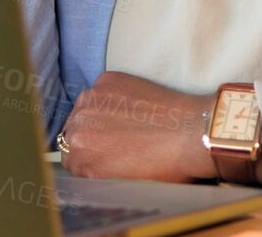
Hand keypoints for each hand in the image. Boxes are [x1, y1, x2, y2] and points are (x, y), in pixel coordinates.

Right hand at [59, 71, 216, 183]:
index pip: (70, 158)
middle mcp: (78, 124)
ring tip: (128, 123)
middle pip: (74, 131)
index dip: (90, 158)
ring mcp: (92, 98)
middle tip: (118, 141)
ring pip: (85, 109)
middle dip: (91, 137)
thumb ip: (94, 172)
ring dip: (98, 116)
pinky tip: (134, 108)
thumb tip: (88, 164)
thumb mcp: (119, 182)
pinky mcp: (108, 80)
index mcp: (78, 155)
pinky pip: (101, 91)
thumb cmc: (162, 165)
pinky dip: (112, 98)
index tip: (105, 156)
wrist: (191, 135)